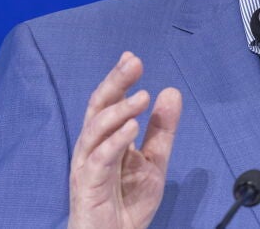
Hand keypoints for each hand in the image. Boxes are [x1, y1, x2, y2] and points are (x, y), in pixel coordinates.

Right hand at [69, 52, 182, 228]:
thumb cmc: (127, 201)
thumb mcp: (154, 159)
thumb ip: (162, 128)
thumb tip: (171, 92)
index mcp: (107, 138)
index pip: (109, 101)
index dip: (119, 79)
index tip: (132, 58)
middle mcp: (93, 146)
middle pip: (98, 106)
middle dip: (114, 82)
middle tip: (133, 63)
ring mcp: (88, 163)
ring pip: (96, 128)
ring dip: (119, 109)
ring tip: (142, 96)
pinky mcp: (88, 183)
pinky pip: (100, 157)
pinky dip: (116, 140)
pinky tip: (133, 127)